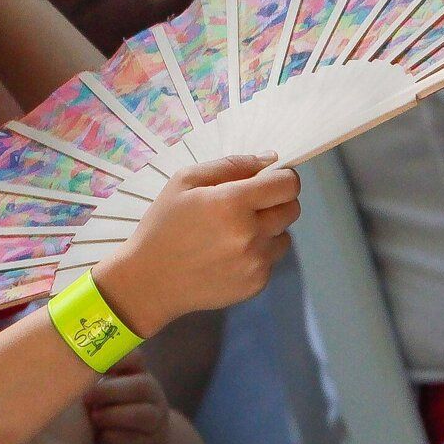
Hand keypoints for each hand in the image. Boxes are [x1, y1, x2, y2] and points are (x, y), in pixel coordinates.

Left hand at [85, 355, 173, 443]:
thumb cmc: (109, 408)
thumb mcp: (104, 389)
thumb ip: (91, 376)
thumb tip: (59, 365)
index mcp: (137, 372)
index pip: (135, 356)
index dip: (116, 357)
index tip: (94, 365)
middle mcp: (151, 392)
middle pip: (141, 386)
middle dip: (111, 391)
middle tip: (87, 398)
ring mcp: (155, 418)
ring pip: (142, 414)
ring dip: (113, 416)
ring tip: (94, 417)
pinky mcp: (150, 443)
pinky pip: (136, 440)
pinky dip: (114, 437)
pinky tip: (100, 437)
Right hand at [95, 154, 299, 336]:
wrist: (151, 279)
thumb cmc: (163, 224)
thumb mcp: (184, 181)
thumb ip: (229, 165)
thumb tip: (269, 159)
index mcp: (232, 203)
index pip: (286, 184)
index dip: (281, 176)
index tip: (267, 179)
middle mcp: (251, 234)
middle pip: (292, 208)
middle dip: (276, 201)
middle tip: (248, 204)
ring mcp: (257, 262)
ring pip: (284, 235)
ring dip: (268, 228)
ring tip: (234, 232)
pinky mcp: (257, 284)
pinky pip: (272, 259)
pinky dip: (258, 252)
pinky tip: (228, 253)